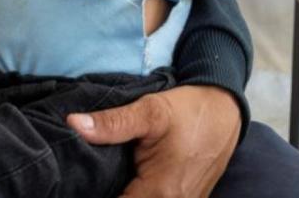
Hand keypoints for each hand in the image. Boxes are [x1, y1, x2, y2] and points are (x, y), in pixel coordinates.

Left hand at [67, 85, 239, 197]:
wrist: (225, 109)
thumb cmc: (188, 111)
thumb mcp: (150, 111)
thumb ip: (113, 123)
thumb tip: (73, 125)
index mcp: (160, 192)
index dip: (95, 195)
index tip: (81, 185)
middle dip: (110, 193)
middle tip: (93, 180)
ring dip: (128, 194)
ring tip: (111, 179)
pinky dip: (142, 195)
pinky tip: (131, 182)